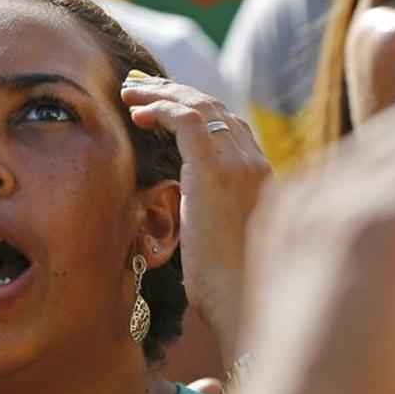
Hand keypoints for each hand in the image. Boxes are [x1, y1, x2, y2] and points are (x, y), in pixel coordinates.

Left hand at [122, 72, 270, 359]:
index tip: (166, 108)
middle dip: (178, 93)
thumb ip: (214, 221)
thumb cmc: (233, 291)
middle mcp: (255, 163)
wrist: (244, 305)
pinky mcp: (215, 169)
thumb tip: (193, 221)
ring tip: (131, 93)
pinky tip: (139, 113)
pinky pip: (186, 119)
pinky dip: (161, 108)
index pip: (232, 127)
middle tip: (143, 88)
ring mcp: (239, 163)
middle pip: (217, 109)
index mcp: (263, 180)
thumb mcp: (227, 247)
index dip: (198, 111)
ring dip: (163, 94)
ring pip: (200, 106)